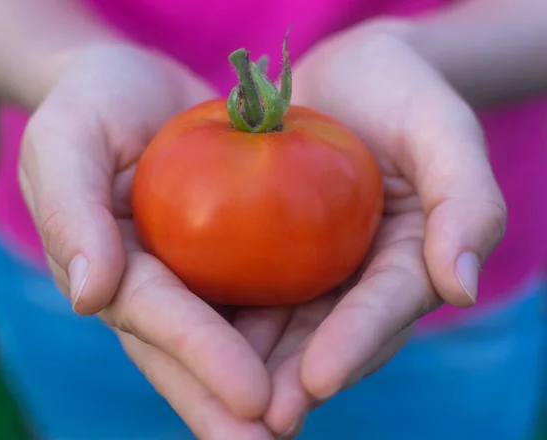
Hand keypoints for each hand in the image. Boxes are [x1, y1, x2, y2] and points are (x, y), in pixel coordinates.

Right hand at [18, 44, 273, 438]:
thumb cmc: (95, 105)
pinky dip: (292, 326)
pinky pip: (264, 290)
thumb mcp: (68, 139)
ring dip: (269, 382)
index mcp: (112, 268)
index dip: (200, 356)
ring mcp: (196, 274)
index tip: (251, 398)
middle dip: (230, 404)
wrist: (139, 86)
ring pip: (234, 335)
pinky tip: (331, 355)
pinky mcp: (234, 252)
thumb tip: (91, 296)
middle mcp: (156, 285)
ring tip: (306, 423)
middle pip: (193, 350)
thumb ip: (70, 209)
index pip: (156, 316)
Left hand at [235, 24, 504, 436]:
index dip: (355, 343)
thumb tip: (461, 286)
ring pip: (282, 324)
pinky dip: (220, 312)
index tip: (320, 378)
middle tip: (264, 420)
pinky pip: (245, 283)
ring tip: (219, 400)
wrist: (345, 74)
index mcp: (408, 259)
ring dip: (252, 365)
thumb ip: (464, 201)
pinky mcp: (270, 248)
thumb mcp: (442, 129)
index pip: (385, 308)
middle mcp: (358, 276)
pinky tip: (187, 336)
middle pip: (329, 335)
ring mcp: (312, 267)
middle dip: (297, 380)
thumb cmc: (400, 92)